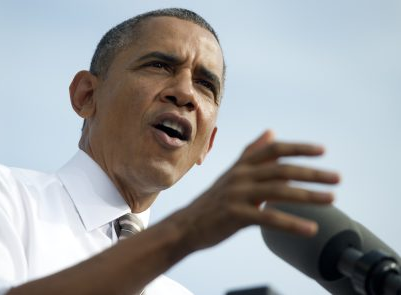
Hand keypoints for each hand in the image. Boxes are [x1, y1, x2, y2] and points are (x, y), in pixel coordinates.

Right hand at [178, 130, 339, 250]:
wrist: (186, 225)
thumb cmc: (213, 201)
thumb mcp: (232, 173)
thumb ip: (252, 153)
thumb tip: (271, 132)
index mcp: (241, 165)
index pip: (274, 150)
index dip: (298, 148)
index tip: (322, 151)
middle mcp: (240, 176)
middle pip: (281, 169)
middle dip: (312, 173)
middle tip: (337, 178)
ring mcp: (237, 195)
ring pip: (279, 191)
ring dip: (308, 196)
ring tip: (331, 200)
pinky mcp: (235, 215)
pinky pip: (268, 218)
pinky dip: (292, 223)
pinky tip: (310, 229)